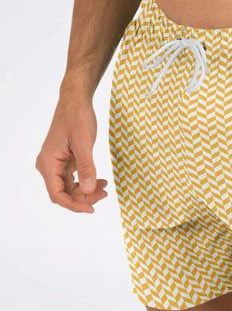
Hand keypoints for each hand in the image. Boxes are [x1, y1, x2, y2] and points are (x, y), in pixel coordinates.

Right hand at [35, 92, 107, 212]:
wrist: (76, 102)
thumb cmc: (77, 118)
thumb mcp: (84, 143)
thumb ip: (86, 167)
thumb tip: (89, 189)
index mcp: (48, 163)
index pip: (57, 194)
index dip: (74, 205)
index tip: (92, 208)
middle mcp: (49, 166)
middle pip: (64, 194)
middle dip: (84, 197)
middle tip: (105, 193)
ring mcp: (56, 165)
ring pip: (70, 188)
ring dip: (87, 191)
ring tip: (105, 187)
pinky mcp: (65, 162)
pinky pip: (74, 180)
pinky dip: (87, 182)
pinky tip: (101, 181)